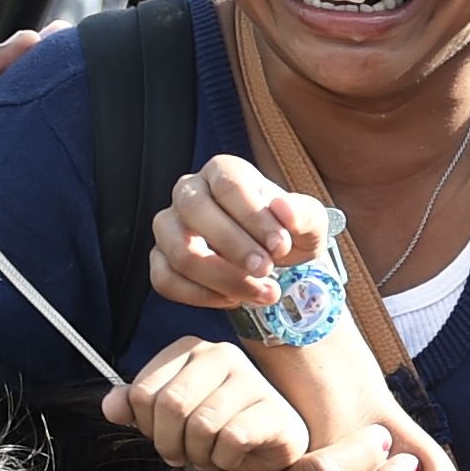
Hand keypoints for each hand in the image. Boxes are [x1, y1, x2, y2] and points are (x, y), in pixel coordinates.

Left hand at [110, 338, 307, 470]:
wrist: (267, 447)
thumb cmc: (216, 426)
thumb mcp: (169, 415)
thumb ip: (136, 406)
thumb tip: (110, 406)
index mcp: (190, 349)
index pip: (143, 392)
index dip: (145, 425)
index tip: (162, 435)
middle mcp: (222, 355)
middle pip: (170, 405)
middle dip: (169, 442)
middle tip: (180, 454)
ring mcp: (252, 380)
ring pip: (201, 425)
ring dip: (197, 454)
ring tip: (206, 456)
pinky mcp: (274, 411)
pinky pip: (231, 440)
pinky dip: (223, 459)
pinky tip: (229, 457)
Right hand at [152, 152, 323, 316]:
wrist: (274, 263)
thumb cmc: (287, 234)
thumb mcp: (310, 224)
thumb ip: (303, 214)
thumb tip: (283, 208)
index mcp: (224, 171)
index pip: (229, 186)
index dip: (255, 218)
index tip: (281, 247)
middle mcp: (189, 192)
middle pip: (196, 211)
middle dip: (234, 247)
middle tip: (267, 271)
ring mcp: (169, 225)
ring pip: (179, 250)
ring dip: (222, 278)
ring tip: (260, 293)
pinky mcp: (160, 259)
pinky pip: (165, 280)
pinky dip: (202, 296)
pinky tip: (234, 299)